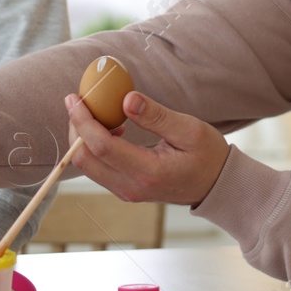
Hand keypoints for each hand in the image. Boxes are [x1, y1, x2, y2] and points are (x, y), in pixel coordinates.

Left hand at [66, 91, 227, 207]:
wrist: (216, 186)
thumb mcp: (190, 130)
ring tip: (93, 111)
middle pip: (84, 159)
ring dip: (82, 137)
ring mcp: (126, 191)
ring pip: (87, 165)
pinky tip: (110, 128)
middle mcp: (131, 187)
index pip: (101, 147)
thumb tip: (126, 99)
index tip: (74, 98)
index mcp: (148, 172)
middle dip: (75, 128)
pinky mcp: (125, 189)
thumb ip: (157, 116)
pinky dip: (93, 146)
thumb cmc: (207, 155)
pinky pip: (98, 168)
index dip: (83, 121)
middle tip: (78, 101)